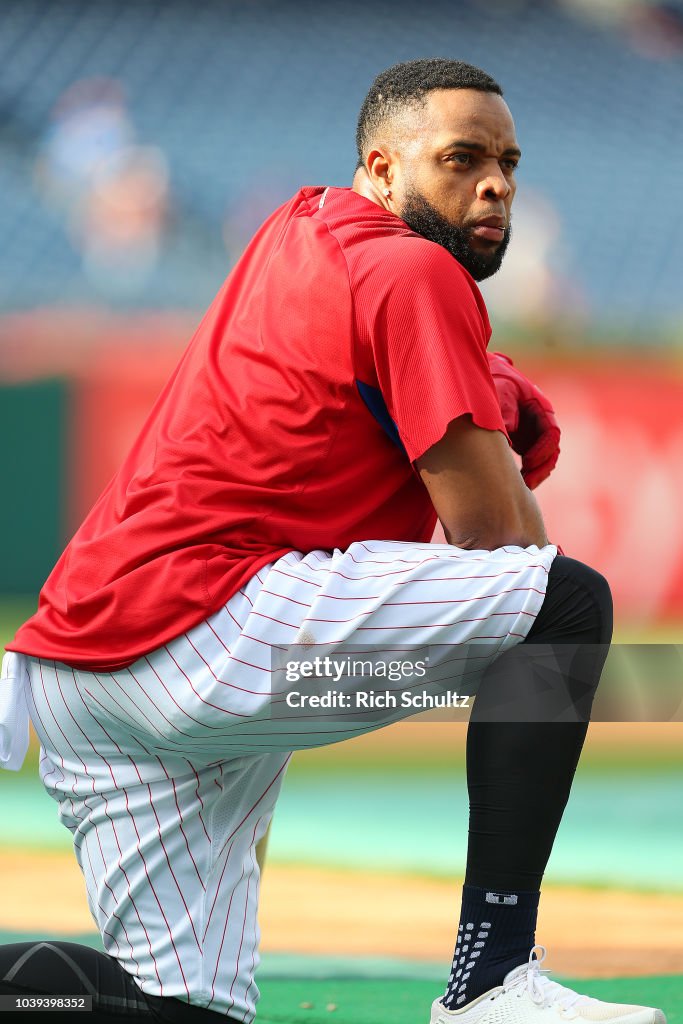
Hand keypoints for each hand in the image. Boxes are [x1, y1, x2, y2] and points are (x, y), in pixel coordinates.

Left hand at [487, 351, 560, 489]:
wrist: (476, 377)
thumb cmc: (490, 381)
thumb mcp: (498, 391)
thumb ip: (505, 410)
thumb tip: (509, 431)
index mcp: (540, 407)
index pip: (551, 433)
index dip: (543, 451)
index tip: (528, 463)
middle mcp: (539, 422)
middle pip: (550, 451)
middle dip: (540, 469)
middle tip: (525, 485)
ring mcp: (531, 433)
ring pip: (541, 460)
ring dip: (533, 474)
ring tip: (520, 488)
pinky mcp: (521, 442)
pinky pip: (529, 462)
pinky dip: (524, 473)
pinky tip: (513, 483)